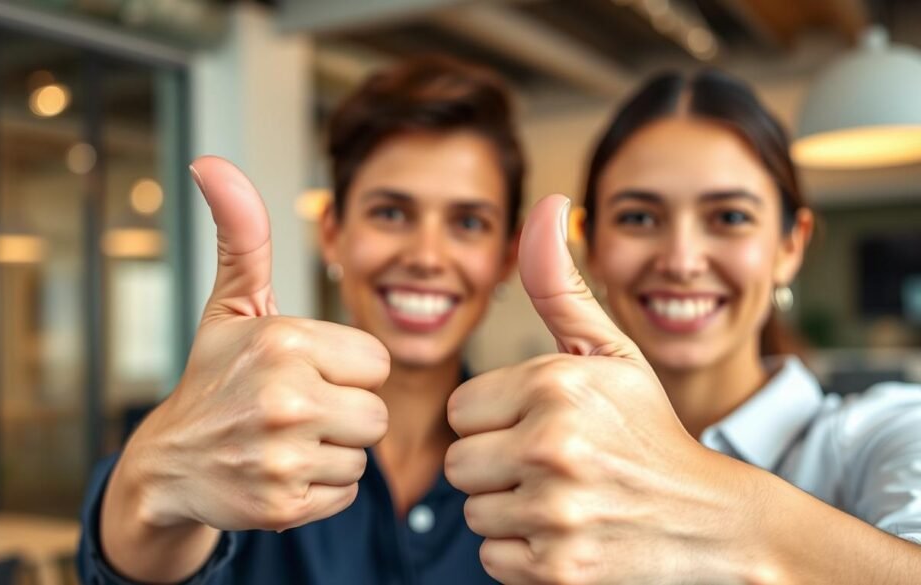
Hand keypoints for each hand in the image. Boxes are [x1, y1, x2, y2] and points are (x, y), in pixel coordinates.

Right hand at [112, 156, 389, 534]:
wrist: (168, 463)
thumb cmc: (215, 378)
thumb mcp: (232, 305)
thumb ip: (243, 237)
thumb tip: (213, 163)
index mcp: (282, 341)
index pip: (376, 361)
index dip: (345, 369)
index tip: (304, 372)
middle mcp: (283, 398)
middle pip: (375, 412)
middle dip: (344, 413)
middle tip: (295, 411)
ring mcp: (281, 457)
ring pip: (362, 455)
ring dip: (332, 451)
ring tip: (285, 440)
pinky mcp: (282, 507)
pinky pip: (345, 493)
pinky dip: (321, 489)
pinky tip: (282, 471)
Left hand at [445, 195, 759, 584]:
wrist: (712, 524)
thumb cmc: (648, 432)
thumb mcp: (610, 353)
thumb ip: (559, 285)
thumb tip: (544, 203)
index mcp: (557, 384)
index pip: (461, 410)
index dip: (497, 421)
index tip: (543, 426)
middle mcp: (553, 445)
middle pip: (458, 463)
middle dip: (497, 467)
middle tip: (553, 467)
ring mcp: (556, 512)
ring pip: (474, 513)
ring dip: (510, 511)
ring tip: (565, 499)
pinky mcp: (558, 570)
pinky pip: (493, 558)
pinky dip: (524, 554)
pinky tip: (569, 536)